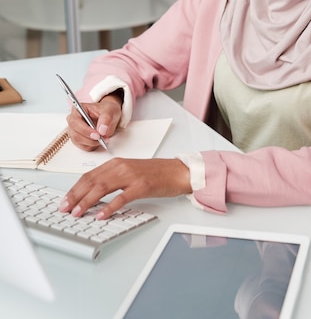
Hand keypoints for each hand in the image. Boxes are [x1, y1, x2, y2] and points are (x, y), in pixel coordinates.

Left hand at [60, 157, 190, 218]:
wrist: (177, 171)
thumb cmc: (154, 174)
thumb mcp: (129, 172)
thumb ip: (112, 179)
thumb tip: (91, 194)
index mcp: (116, 163)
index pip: (89, 176)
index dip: (74, 189)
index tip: (64, 201)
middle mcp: (121, 167)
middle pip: (92, 181)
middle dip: (75, 196)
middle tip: (65, 209)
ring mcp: (131, 176)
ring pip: (102, 188)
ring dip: (87, 201)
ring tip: (77, 213)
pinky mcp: (142, 186)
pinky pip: (121, 198)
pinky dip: (109, 207)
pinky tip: (101, 215)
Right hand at [66, 93, 122, 150]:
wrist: (110, 116)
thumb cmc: (107, 110)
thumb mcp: (110, 110)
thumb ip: (106, 118)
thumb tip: (102, 129)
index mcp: (78, 110)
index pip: (75, 122)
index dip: (84, 130)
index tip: (97, 134)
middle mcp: (74, 121)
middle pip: (75, 134)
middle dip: (89, 139)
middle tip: (101, 138)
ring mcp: (75, 131)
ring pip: (78, 142)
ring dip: (92, 143)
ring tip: (104, 139)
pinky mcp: (79, 140)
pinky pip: (84, 147)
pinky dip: (93, 146)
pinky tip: (100, 140)